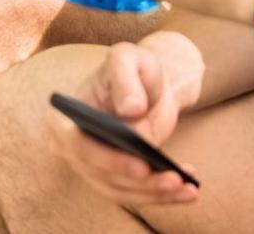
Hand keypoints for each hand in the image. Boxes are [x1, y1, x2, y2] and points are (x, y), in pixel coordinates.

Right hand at [49, 34, 204, 207]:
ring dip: (156, 193)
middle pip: (102, 175)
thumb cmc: (133, 68)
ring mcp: (92, 167)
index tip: (140, 165)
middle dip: (140, 182)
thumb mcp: (128, 57)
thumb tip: (130, 110)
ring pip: (122, 191)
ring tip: (188, 188)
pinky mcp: (114, 178)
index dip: (106, 159)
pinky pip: (136, 194)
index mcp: (64, 118)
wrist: (148, 86)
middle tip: (173, 180)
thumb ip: (125, 77)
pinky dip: (162, 196)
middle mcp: (73, 148)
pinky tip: (189, 190)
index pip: (77, 145)